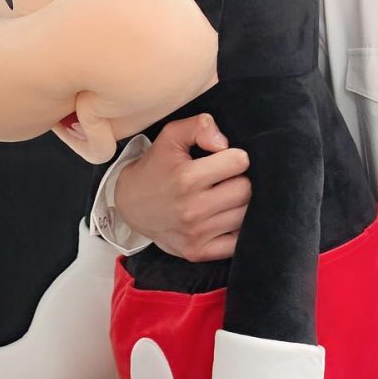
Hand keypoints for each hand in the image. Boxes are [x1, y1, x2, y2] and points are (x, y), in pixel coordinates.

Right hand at [114, 112, 251, 261]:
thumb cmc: (156, 167)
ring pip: (245, 215)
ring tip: (223, 196)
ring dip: (239, 204)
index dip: (234, 156)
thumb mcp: (171, 136)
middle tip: (225, 179)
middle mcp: (192, 209)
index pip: (239, 162)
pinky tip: (224, 217)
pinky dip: (237, 229)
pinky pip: (237, 243)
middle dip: (240, 179)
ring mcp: (196, 234)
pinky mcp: (198, 252)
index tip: (223, 160)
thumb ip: (200, 126)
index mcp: (187, 178)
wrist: (131, 205)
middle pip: (246, 190)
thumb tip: (224, 143)